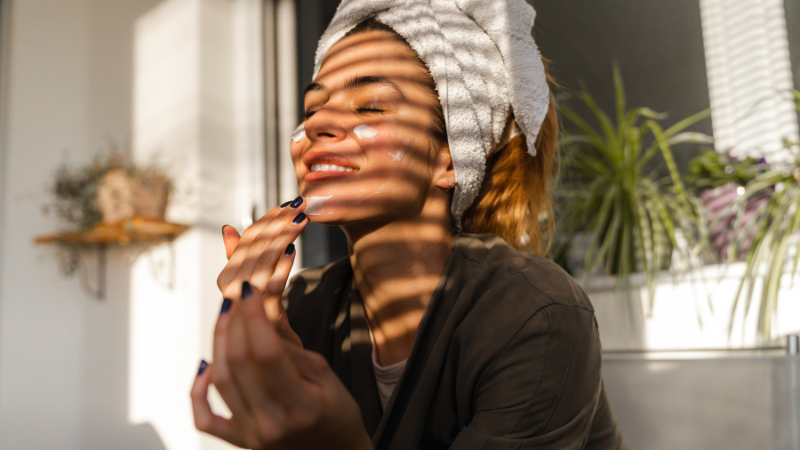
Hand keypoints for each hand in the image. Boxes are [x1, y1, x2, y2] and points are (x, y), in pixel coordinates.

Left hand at [191, 282, 372, 449]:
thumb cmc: (336, 413)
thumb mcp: (326, 375)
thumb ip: (290, 351)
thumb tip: (257, 322)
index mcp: (301, 407)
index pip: (267, 353)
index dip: (254, 317)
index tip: (250, 291)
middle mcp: (271, 424)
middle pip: (239, 363)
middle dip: (235, 322)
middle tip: (237, 296)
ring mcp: (251, 435)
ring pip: (221, 381)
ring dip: (218, 342)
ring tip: (226, 316)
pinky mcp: (239, 441)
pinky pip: (205, 417)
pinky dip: (197, 390)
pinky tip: (204, 364)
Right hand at [218, 198, 306, 346]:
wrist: (284, 376)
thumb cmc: (272, 332)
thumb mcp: (259, 294)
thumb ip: (243, 262)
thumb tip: (229, 228)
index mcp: (231, 287)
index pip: (244, 246)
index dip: (264, 223)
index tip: (286, 205)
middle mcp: (234, 300)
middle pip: (249, 254)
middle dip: (275, 225)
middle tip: (298, 204)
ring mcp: (248, 315)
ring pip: (258, 269)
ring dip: (279, 239)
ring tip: (299, 219)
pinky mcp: (266, 328)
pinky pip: (270, 294)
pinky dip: (279, 270)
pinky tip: (292, 251)